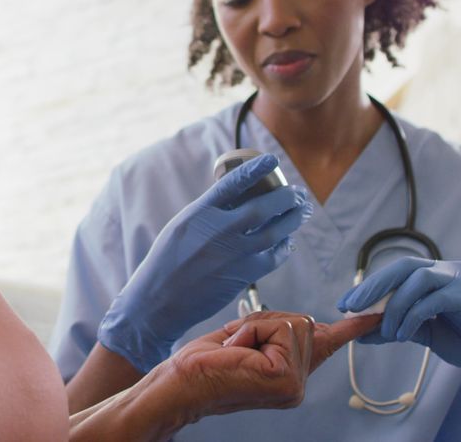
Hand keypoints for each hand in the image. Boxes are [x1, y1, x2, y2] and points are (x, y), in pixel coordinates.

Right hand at [98, 155, 312, 372]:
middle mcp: (218, 231)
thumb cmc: (168, 260)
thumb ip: (209, 212)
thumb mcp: (182, 225)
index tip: (271, 160)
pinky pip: (273, 257)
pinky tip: (287, 241)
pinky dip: (284, 247)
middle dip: (287, 197)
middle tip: (298, 193)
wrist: (158, 301)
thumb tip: (240, 198)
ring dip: (293, 219)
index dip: (255, 169)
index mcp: (199, 213)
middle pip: (263, 207)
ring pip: (275, 232)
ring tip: (302, 211)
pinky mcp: (242, 276)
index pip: (232, 183)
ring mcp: (232, 255)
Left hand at [166, 312, 379, 420]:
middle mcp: (299, 383)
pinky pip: (281, 328)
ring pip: (293, 322)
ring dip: (259, 326)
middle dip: (267, 320)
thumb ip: (280, 333)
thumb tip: (307, 324)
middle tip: (240, 345)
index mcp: (292, 375)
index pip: (330, 345)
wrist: (182, 385)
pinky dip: (255, 331)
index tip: (380, 317)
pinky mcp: (287, 377)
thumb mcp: (247, 339)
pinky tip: (240, 355)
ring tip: (238, 351)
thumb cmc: (205, 364)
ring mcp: (295, 384)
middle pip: (303, 322)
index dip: (357, 328)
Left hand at [337, 257, 460, 403]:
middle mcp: (448, 269)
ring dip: (394, 306)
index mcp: (434, 274)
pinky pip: (433, 300)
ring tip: (388, 332)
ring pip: (416, 280)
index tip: (345, 305)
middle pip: (402, 267)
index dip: (368, 285)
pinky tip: (403, 335)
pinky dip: (412, 316)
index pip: (395, 271)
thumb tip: (359, 332)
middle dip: (373, 287)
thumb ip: (393, 328)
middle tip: (352, 308)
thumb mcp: (420, 333)